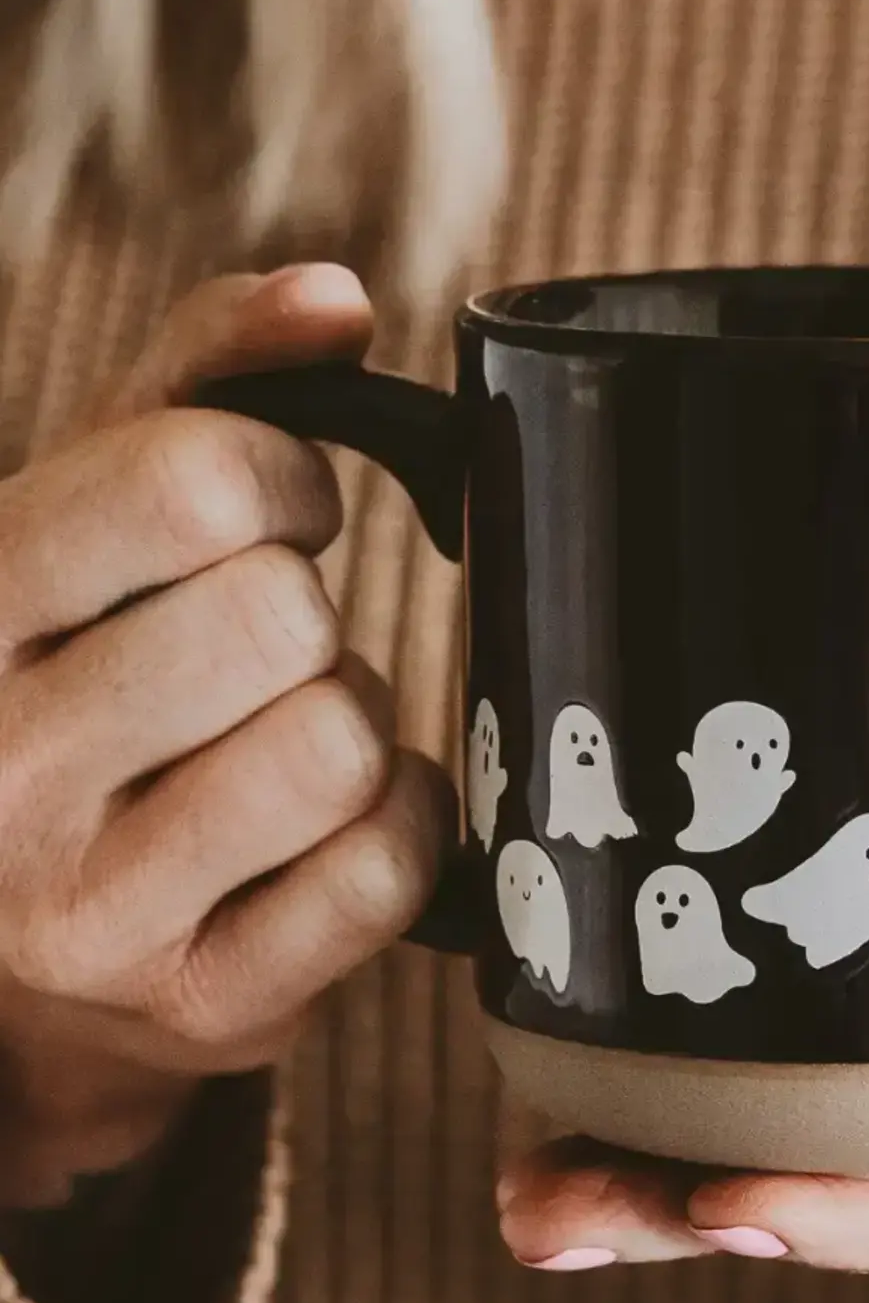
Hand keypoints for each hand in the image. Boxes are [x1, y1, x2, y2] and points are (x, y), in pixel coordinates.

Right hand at [0, 266, 451, 1205]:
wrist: (21, 934)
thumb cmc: (79, 673)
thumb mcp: (87, 512)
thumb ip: (201, 377)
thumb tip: (334, 297)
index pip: (193, 481)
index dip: (281, 474)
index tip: (274, 509)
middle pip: (282, 617)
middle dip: (303, 609)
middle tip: (261, 643)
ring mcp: (93, 910)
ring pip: (341, 740)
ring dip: (346, 718)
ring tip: (276, 734)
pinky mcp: (205, 1005)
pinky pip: (389, 864)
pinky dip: (398, 821)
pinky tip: (329, 820)